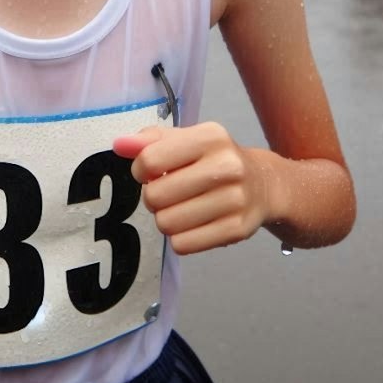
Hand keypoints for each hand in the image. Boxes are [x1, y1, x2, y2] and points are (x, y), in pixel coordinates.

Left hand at [113, 122, 270, 255]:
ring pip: (167, 223)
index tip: (150, 171)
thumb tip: (119, 145)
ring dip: (165, 218)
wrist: (264, 185)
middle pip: (155, 196)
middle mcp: (227, 166)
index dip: (140, 169)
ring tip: (179, 207)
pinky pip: (183, 244)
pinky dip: (180, 237)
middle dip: (152, 197)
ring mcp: (235, 200)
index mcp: (210, 137)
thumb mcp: (185, 139)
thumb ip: (148, 140)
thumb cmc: (214, 159)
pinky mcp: (237, 230)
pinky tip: (192, 223)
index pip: (150, 160)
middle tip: (167, 192)